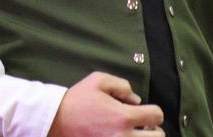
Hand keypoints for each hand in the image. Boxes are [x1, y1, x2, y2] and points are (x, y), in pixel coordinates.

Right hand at [47, 72, 164, 136]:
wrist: (55, 121)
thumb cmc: (77, 100)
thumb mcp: (98, 80)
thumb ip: (122, 85)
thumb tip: (136, 100)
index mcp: (123, 116)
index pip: (156, 115)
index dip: (153, 111)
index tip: (144, 111)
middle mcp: (123, 136)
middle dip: (152, 129)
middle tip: (141, 125)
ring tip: (133, 133)